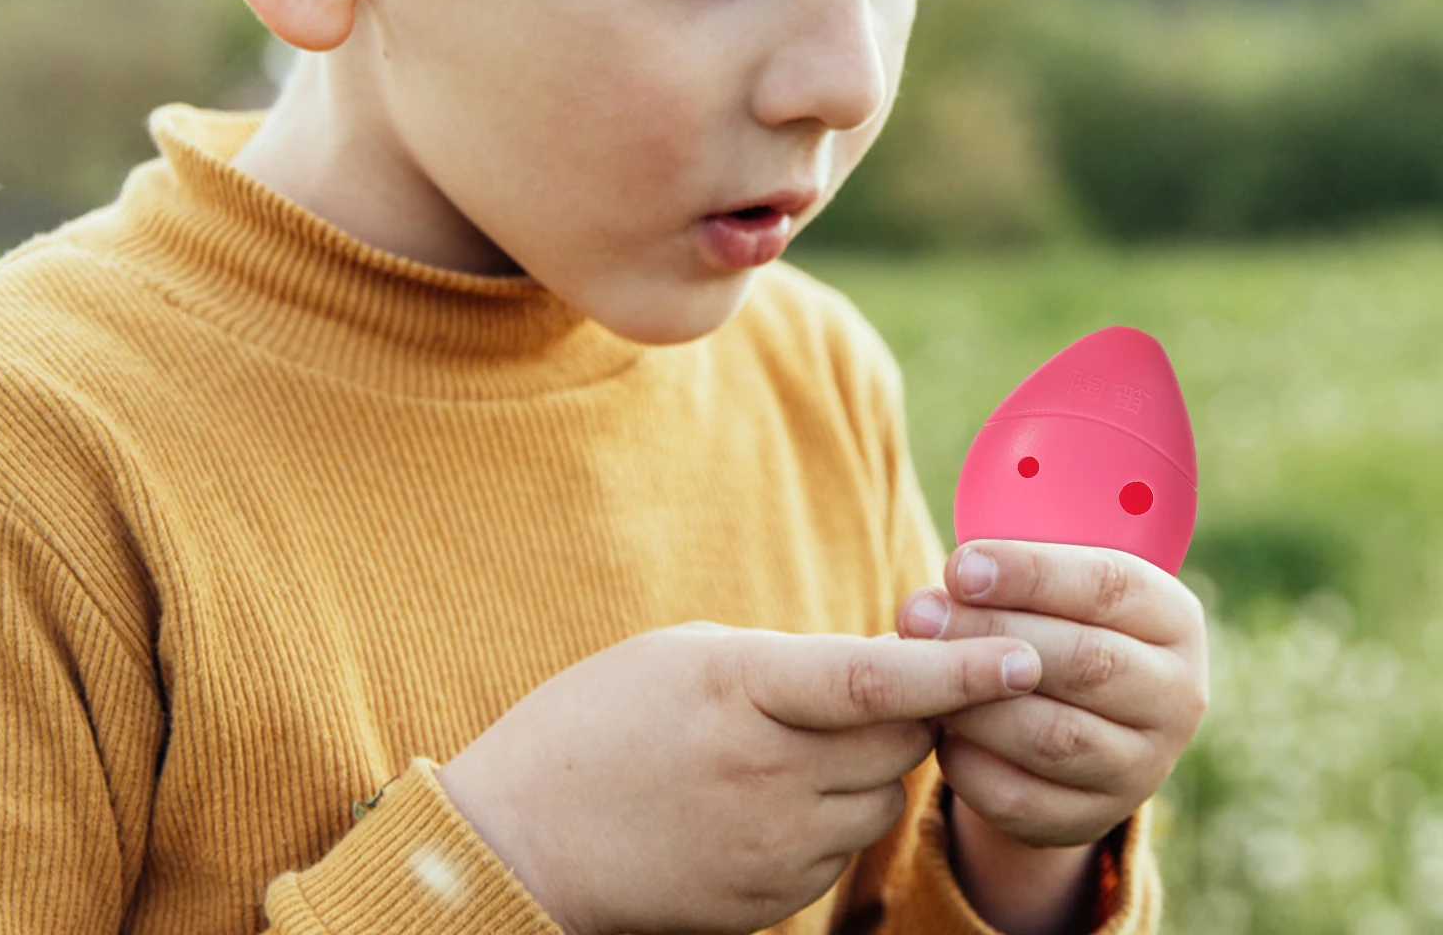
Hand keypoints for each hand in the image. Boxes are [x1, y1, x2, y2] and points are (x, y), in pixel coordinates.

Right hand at [437, 620, 1044, 934]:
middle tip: (891, 680)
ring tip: (802, 740)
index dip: (959, 668)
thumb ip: (783, 666)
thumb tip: (870, 678)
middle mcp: (769, 774)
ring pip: (881, 798)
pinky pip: (841, 847)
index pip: (876, 679)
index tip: (1024, 651)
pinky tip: (773, 793)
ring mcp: (772, 847)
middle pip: (901, 742)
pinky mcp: (772, 900)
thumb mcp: (686, 657)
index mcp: (742, 691)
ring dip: (873, 764)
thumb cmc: (597, 721)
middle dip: (918, 710)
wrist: (526, 837)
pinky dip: (832, 814)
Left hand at [898, 540, 1209, 850]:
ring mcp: (1143, 766)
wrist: (1065, 708)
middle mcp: (1175, 695)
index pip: (1109, 585)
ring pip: (1055, 737)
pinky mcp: (1095, 818)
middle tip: (918, 617)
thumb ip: (1008, 570)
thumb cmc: (1045, 616)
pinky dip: (969, 763)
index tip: (960, 568)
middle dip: (990, 633)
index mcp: (1171, 616)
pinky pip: (1024, 799)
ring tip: (918, 672)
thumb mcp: (1046, 580)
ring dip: (975, 703)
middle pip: (1085, 661)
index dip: (1031, 574)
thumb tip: (945, 588)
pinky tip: (934, 728)